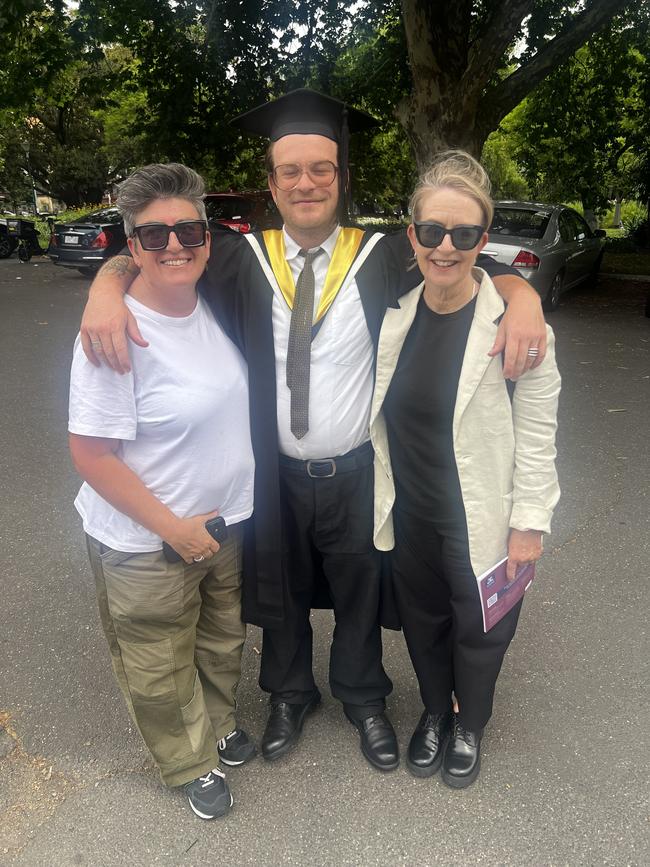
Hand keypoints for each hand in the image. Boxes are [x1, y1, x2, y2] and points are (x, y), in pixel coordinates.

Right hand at [79, 257, 145, 373]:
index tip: (127, 369)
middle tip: (121, 371)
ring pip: (98, 351)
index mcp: (116, 327)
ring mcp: (92, 329)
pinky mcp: (84, 329)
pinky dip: (91, 357)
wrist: (103, 294)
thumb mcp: (130, 318)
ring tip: (112, 368)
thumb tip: (145, 345)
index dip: (124, 362)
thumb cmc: (119, 307)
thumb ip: (136, 333)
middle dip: (116, 364)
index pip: (120, 350)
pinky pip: (86, 347)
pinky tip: (97, 363)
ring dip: (106, 362)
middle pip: (109, 353)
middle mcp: (103, 329)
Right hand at [164, 510, 221, 564]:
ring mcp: (194, 553)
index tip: (213, 545)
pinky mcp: (186, 556)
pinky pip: (190, 561)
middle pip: (209, 555)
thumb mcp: (200, 519)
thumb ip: (209, 516)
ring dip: (200, 556)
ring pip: (201, 559)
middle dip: (208, 552)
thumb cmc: (187, 525)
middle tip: (205, 548)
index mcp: (208, 541)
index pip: (216, 548)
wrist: (175, 530)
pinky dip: (191, 559)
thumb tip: (215, 512)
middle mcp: (202, 549)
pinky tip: (189, 555)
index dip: (215, 546)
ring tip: (198, 552)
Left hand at [488, 278, 546, 379]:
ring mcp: (536, 337)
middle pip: (522, 360)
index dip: (509, 369)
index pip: (511, 357)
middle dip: (517, 372)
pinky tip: (532, 366)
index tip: (506, 375)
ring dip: (526, 368)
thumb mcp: (501, 327)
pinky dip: (537, 362)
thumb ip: (498, 342)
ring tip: (520, 373)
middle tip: (513, 378)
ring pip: (531, 358)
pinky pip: (541, 353)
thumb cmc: (512, 314)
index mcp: (514, 335)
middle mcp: (526, 337)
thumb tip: (491, 354)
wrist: (526, 301)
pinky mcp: (543, 336)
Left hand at [506, 529, 542, 581]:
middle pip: (521, 564)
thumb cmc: (518, 532)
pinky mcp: (538, 553)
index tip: (510, 578)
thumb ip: (511, 552)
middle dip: (520, 560)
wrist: (529, 527)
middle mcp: (523, 559)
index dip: (510, 575)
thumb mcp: (510, 543)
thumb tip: (512, 557)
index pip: (511, 570)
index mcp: (514, 557)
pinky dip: (533, 553)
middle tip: (520, 551)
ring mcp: (531, 557)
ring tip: (525, 547)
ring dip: (527, 557)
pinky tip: (531, 546)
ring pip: (529, 561)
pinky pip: (535, 557)